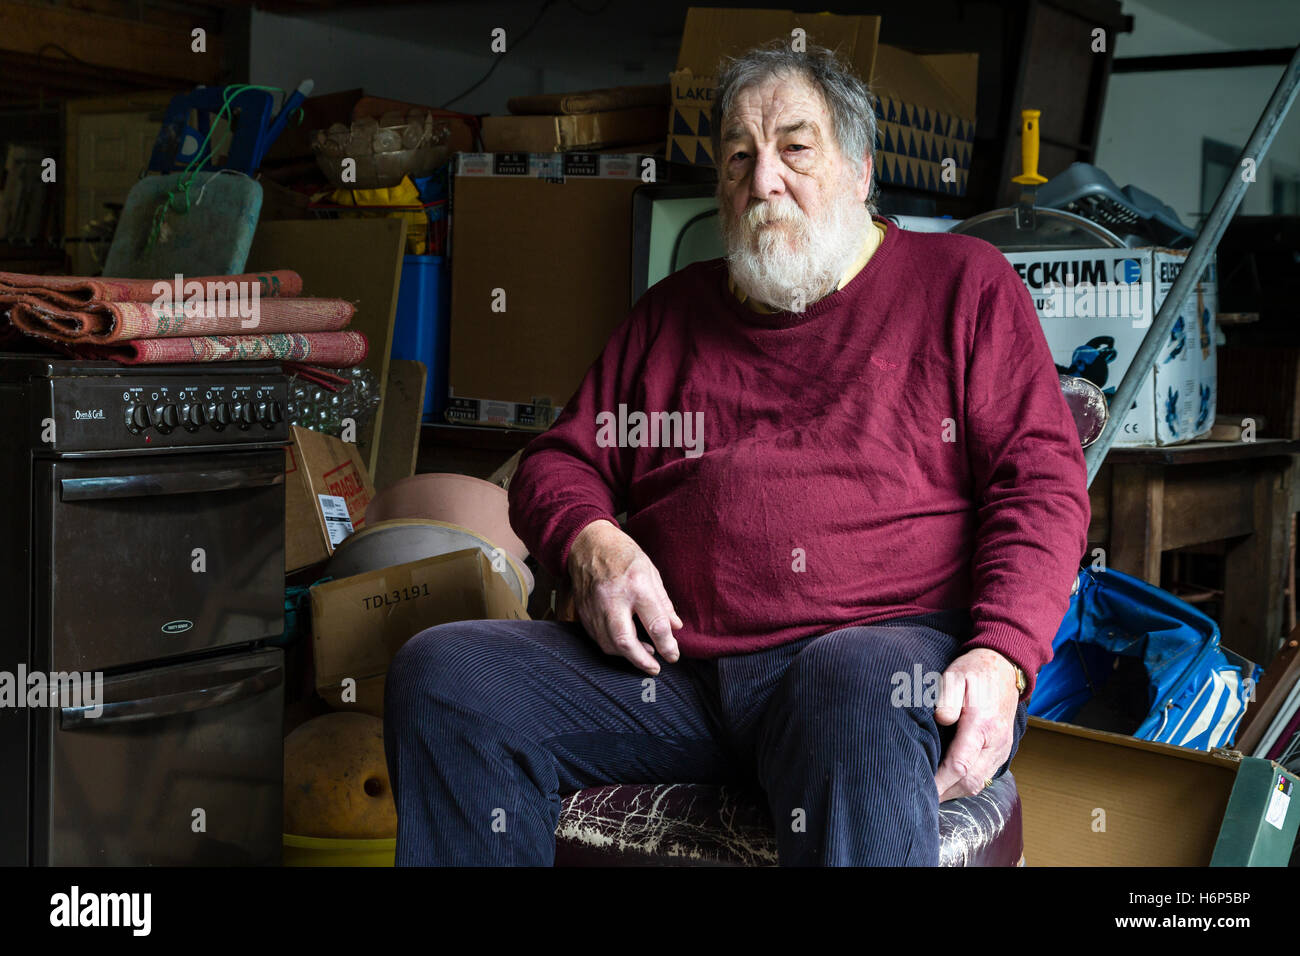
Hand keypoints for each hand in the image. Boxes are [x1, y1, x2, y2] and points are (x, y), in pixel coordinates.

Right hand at [566, 519, 682, 674]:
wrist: (587, 543)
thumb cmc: (621, 553)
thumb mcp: (650, 571)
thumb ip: (663, 602)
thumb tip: (675, 627)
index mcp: (636, 586)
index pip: (655, 624)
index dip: (667, 645)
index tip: (673, 654)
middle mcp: (613, 599)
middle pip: (625, 641)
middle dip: (642, 661)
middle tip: (655, 668)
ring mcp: (595, 607)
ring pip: (609, 644)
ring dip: (628, 655)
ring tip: (644, 655)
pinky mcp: (584, 612)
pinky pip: (598, 638)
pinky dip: (613, 646)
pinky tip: (624, 644)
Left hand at [932, 648, 1020, 801]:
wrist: (1005, 668)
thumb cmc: (975, 672)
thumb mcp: (956, 675)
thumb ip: (948, 697)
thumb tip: (942, 719)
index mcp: (982, 725)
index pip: (959, 765)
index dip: (940, 781)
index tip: (921, 789)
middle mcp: (996, 742)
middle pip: (969, 781)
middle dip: (944, 792)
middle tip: (920, 797)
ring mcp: (1002, 749)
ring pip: (978, 783)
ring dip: (954, 792)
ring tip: (931, 794)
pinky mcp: (1002, 751)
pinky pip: (985, 777)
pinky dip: (966, 785)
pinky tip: (948, 784)